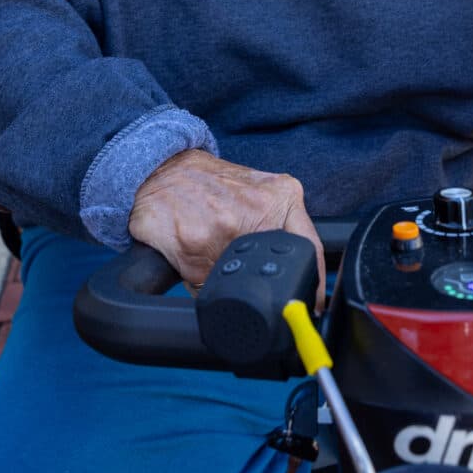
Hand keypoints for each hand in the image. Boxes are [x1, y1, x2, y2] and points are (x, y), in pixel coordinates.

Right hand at [127, 149, 325, 308]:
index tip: (313, 303)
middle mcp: (256, 210)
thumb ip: (275, 227)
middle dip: (256, 275)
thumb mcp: (257, 191)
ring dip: (222, 275)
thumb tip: (287, 282)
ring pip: (236, 280)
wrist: (159, 168)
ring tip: (209, 246)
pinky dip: (197, 276)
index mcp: (281, 197)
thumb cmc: (208, 182)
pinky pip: (204, 283)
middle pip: (270, 268)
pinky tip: (191, 249)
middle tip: (240, 262)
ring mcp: (225, 227)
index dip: (312, 283)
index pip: (310, 248)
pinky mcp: (194, 244)